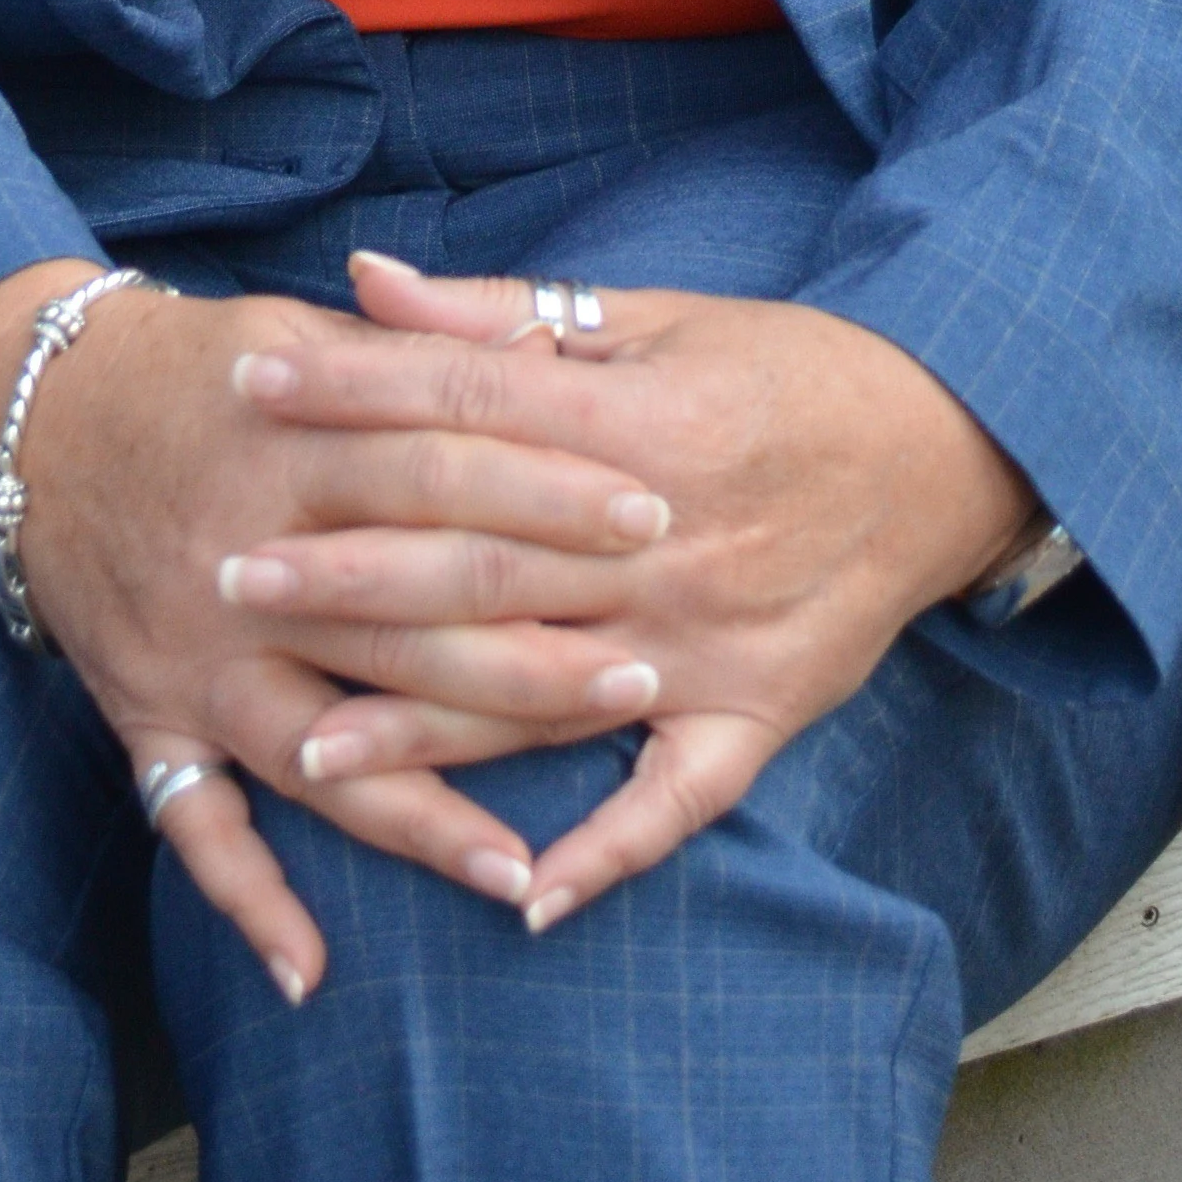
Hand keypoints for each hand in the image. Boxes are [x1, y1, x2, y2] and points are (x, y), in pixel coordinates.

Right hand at [0, 267, 677, 1000]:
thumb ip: (418, 358)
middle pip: (403, 623)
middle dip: (528, 660)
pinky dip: (247, 901)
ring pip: (318, 752)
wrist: (36, 410)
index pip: (442, 474)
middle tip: (640, 681)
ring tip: (519, 872)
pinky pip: (193, 824)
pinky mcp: (145, 714)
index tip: (651, 519)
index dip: (551, 495)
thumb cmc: (200, 368)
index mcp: (292, 449)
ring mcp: (193, 654)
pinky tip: (312, 975)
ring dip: (418, 817)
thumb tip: (548, 353)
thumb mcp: (304, 333)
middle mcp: (243, 563)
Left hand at [209, 251, 1037, 937]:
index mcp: (643, 425)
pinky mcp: (759, 715)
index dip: (354, 391)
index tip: (250, 386)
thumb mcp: (654, 317)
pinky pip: (677, 803)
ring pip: (548, 694)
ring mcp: (710, 643)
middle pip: (483, 560)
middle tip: (229, 579)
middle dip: (349, 572)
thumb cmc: (789, 370)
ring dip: (426, 729)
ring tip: (306, 753)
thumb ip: (503, 316)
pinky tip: (522, 902)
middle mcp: (667, 544)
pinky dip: (606, 857)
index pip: (468, 408)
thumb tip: (364, 280)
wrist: (952, 444)